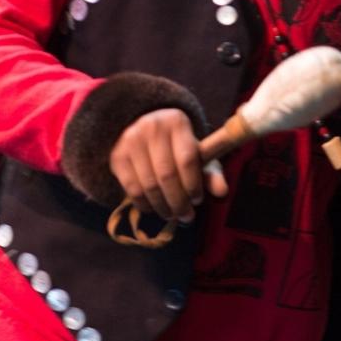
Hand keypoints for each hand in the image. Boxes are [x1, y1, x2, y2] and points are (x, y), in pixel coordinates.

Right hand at [109, 108, 228, 222]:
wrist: (144, 130)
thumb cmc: (176, 147)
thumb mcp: (197, 155)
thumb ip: (211, 173)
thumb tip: (222, 192)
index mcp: (177, 122)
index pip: (187, 159)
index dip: (193, 184)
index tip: (197, 201)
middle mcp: (152, 127)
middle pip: (167, 174)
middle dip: (178, 202)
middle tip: (186, 217)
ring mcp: (131, 140)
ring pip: (149, 184)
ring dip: (162, 206)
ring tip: (171, 215)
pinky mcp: (117, 155)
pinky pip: (132, 188)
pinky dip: (144, 204)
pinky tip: (153, 209)